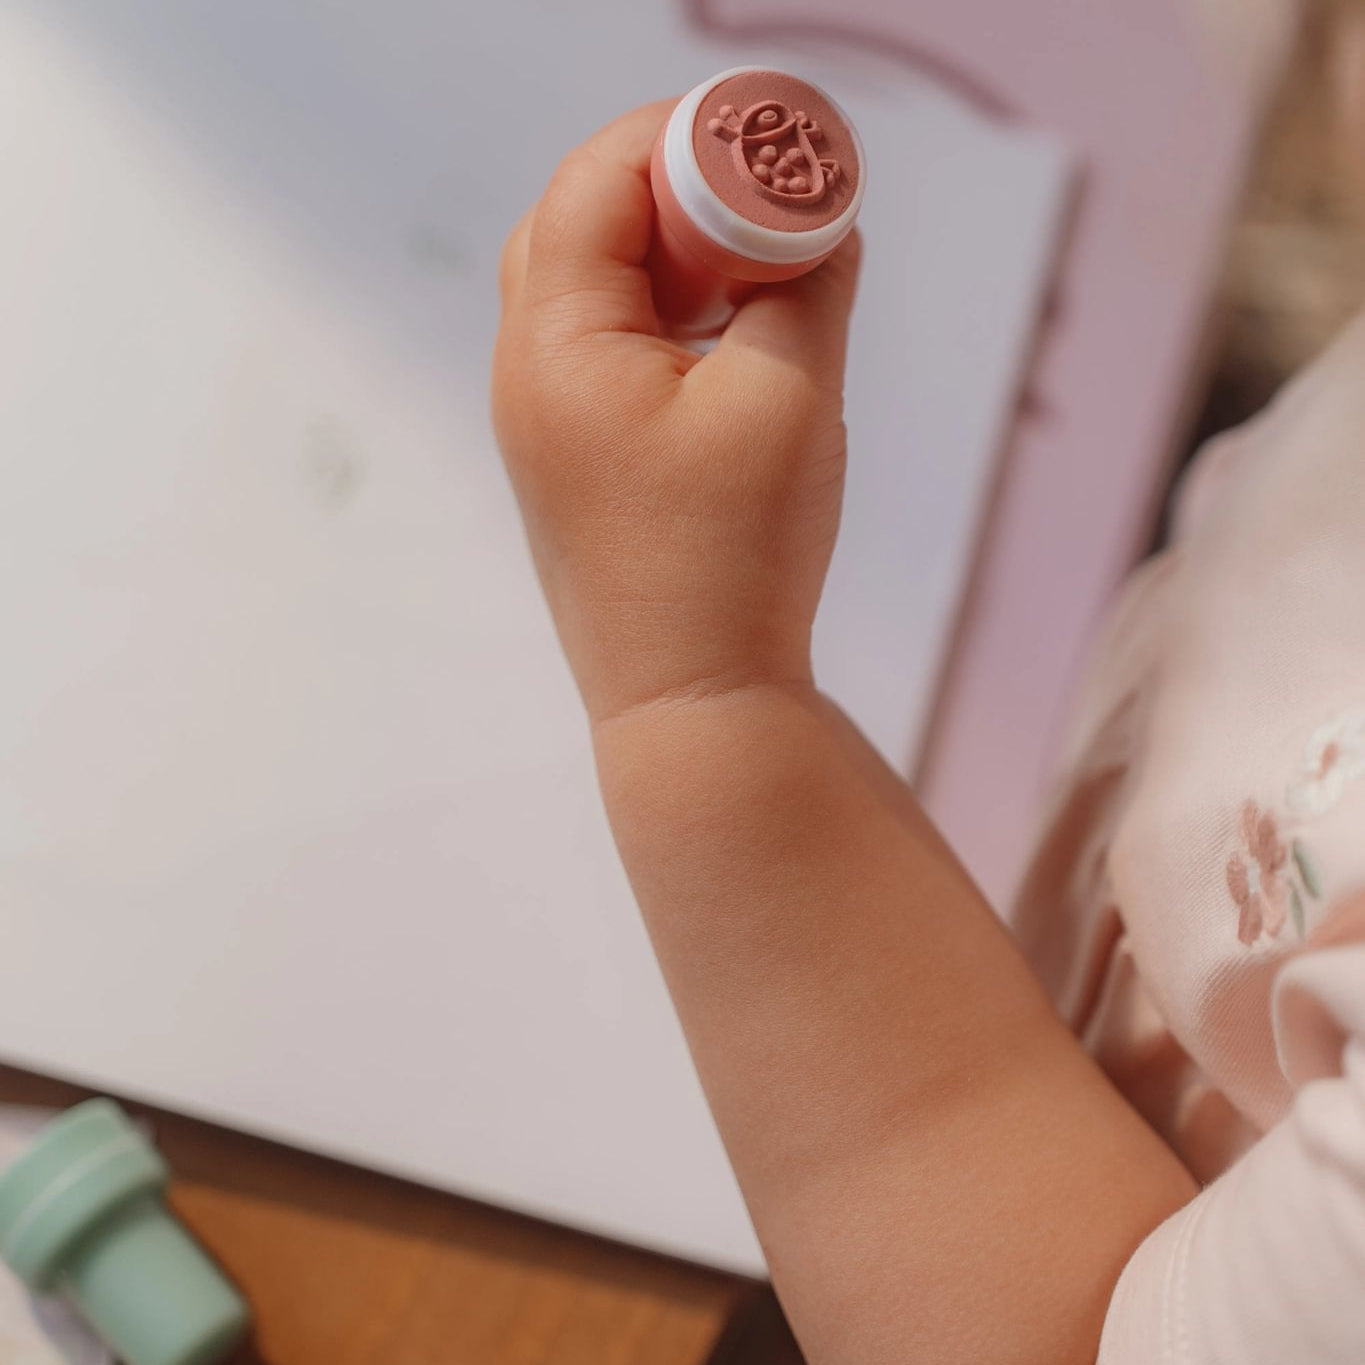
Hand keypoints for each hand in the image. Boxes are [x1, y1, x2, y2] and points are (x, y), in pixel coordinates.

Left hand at [491, 100, 860, 725]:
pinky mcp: (575, 462)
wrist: (693, 703)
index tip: (770, 142)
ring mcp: (543, 424)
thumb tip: (819, 225)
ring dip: (670, 256)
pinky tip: (729, 338)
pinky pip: (606, 350)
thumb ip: (806, 285)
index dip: (684, 140)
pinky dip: (664, 317)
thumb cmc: (733, 559)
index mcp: (557, 346)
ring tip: (753, 268)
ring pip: (591, 288)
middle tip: (760, 199)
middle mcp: (527, 376)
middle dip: (673, 189)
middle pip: (579, 224)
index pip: (597, 181)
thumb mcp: (790, 397)